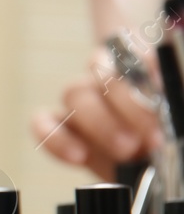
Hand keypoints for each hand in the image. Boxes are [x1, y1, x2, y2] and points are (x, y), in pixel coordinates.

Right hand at [31, 45, 162, 176]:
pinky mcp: (59, 128)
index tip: (161, 94)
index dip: (143, 67)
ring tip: (127, 151)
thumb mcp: (173, 114)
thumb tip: (160, 87)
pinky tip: (79, 155)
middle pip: (99, 70)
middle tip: (152, 137)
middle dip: (127, 104)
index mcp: (136, 66)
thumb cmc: (164, 133)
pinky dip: (56, 137)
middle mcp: (103, 79)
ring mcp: (78, 103)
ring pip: (73, 94)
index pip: (132, 51)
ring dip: (99, 123)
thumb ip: (168, 101)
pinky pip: (43, 123)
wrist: (151, 162)